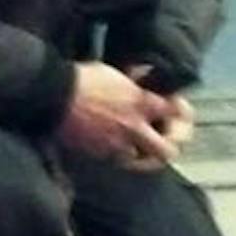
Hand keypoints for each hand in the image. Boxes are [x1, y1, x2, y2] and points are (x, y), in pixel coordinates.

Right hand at [58, 62, 181, 169]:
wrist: (55, 96)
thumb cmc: (82, 79)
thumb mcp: (115, 73)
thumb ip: (133, 82)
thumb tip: (141, 80)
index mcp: (140, 102)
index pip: (176, 112)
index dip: (180, 112)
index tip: (174, 109)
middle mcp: (135, 127)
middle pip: (168, 149)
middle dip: (170, 145)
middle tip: (166, 138)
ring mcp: (118, 144)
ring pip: (145, 162)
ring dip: (146, 156)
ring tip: (144, 149)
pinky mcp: (101, 155)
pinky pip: (121, 162)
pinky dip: (123, 158)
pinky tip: (120, 149)